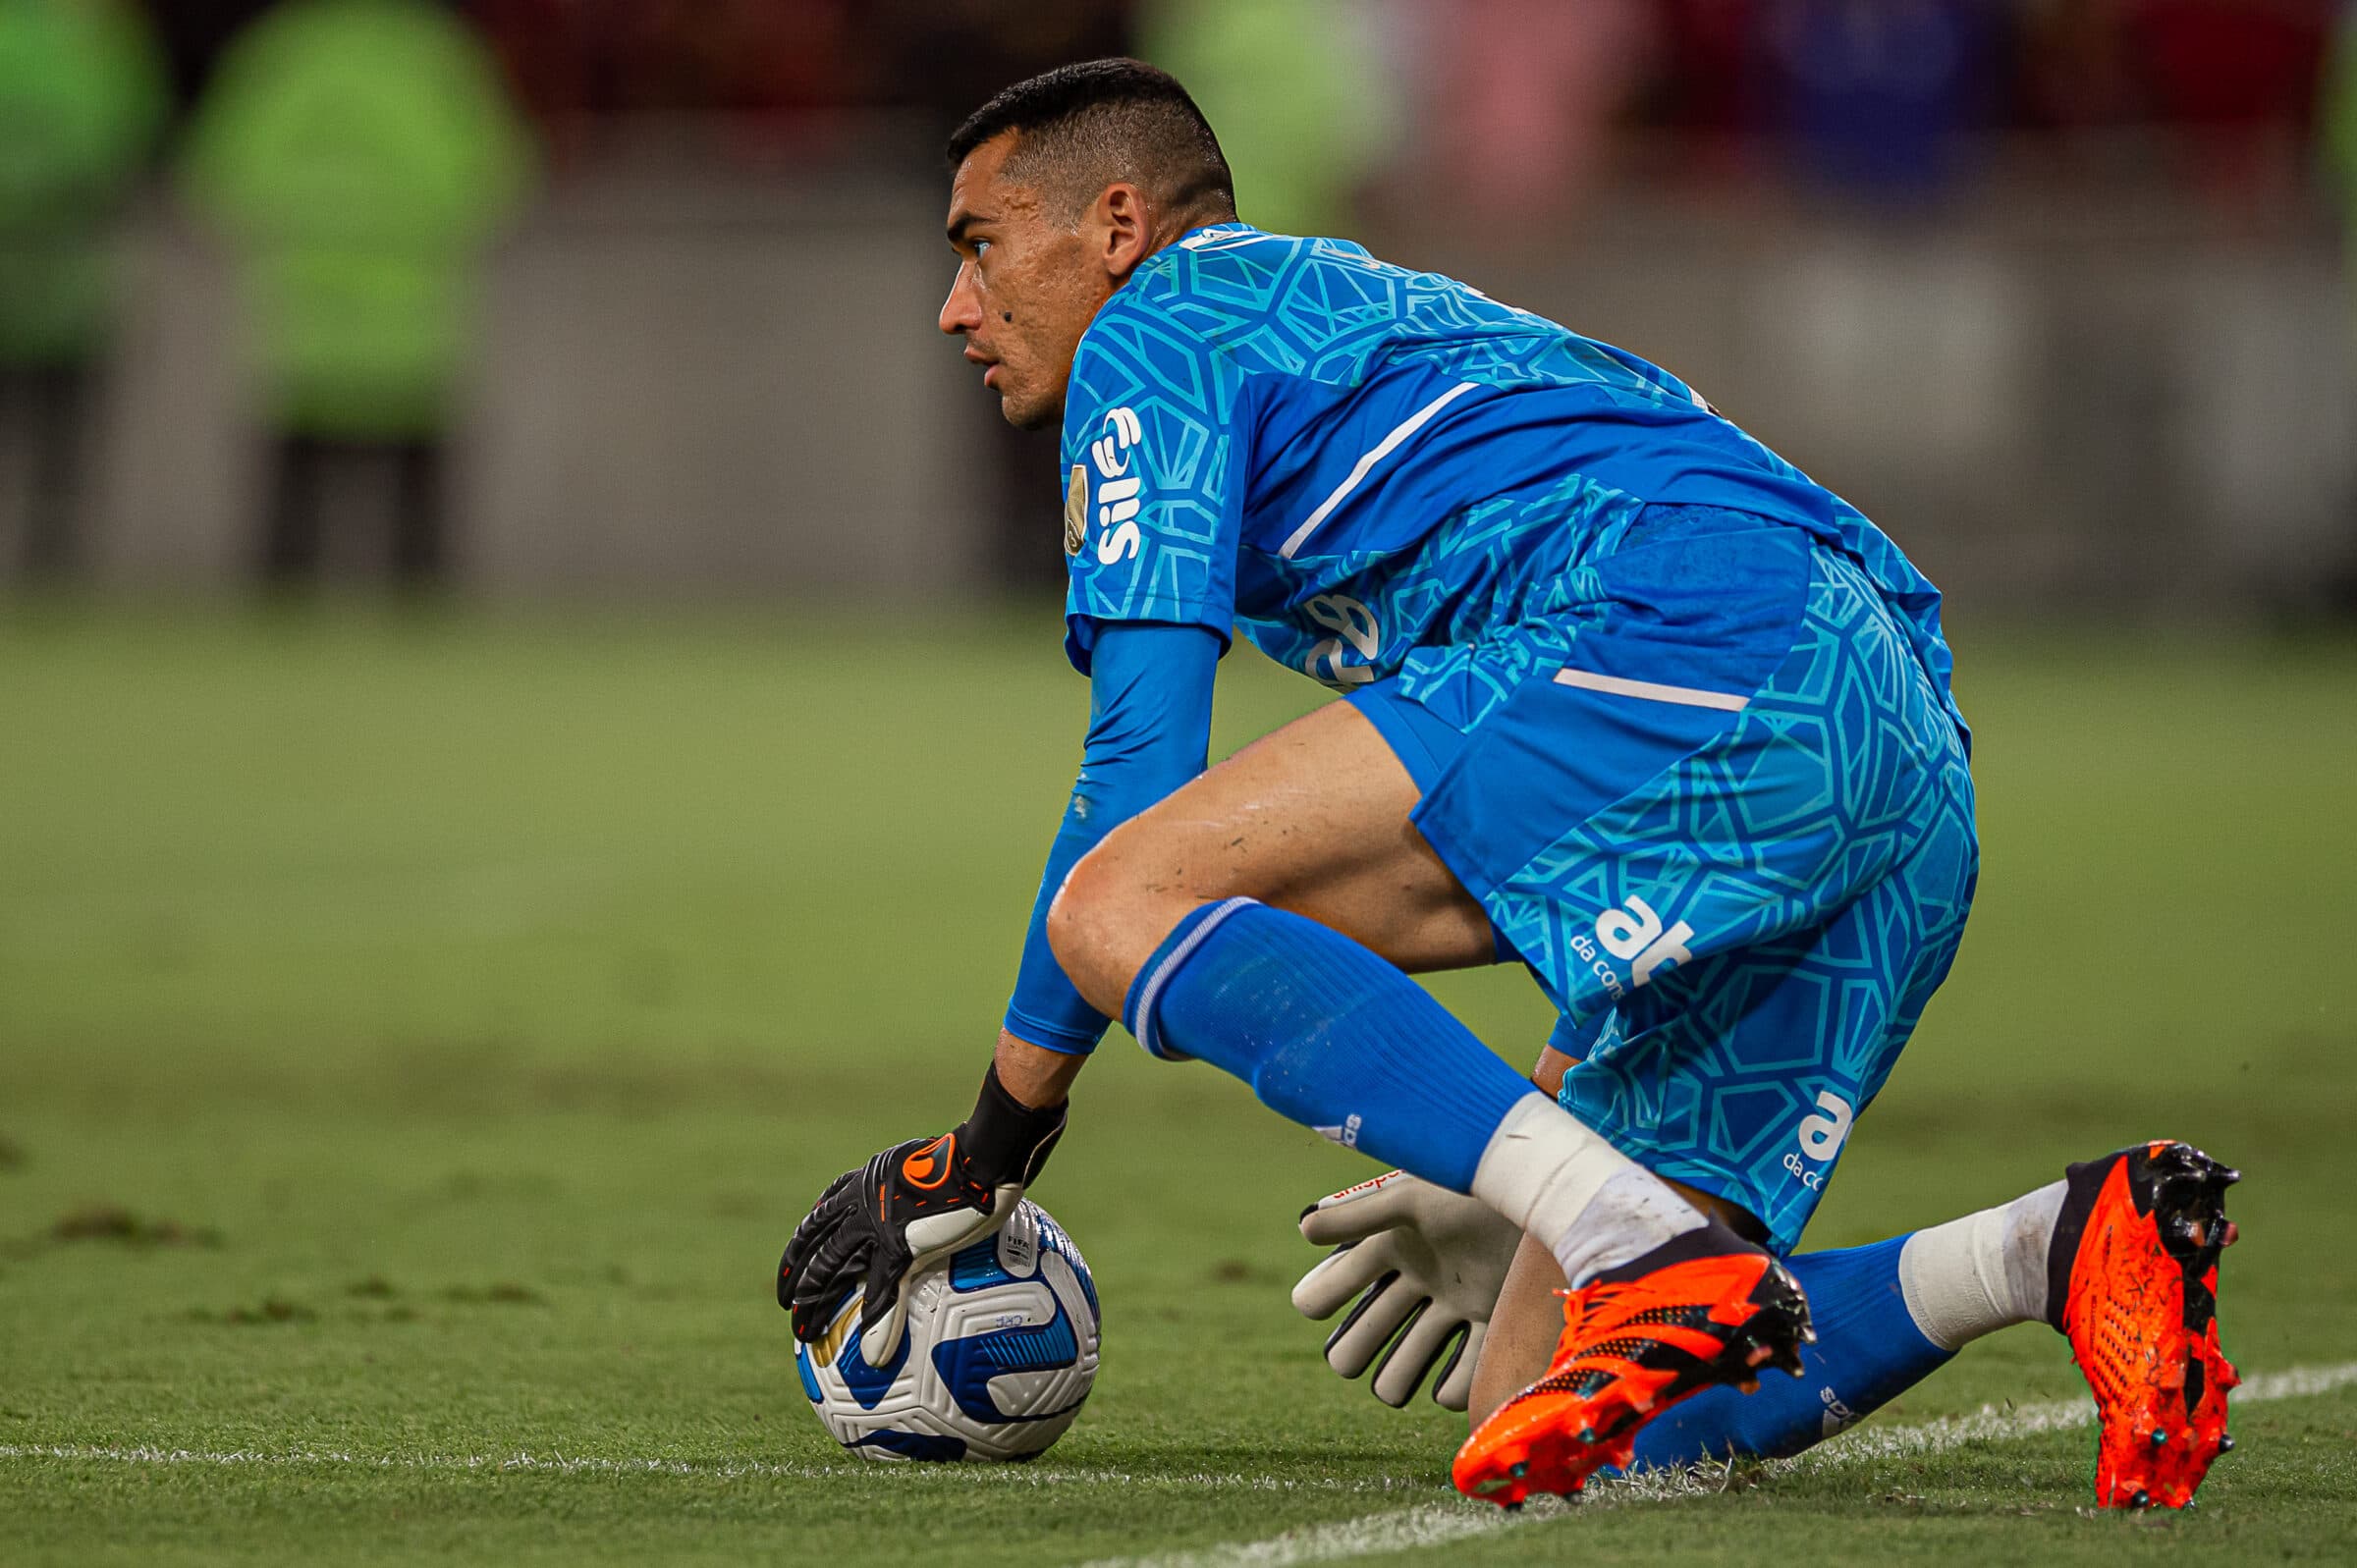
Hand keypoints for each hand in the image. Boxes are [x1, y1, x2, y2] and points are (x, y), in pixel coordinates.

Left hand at [777, 1062, 1066, 1368]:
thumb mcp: (929, 1167)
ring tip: (803, 1335)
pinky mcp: (899, 1246)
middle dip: (795, 1277)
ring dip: (814, 1305)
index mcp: (864, 1183)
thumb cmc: (967, 1157)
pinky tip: (870, 1349)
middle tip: (785, 1304)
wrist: (979, 1157)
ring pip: (831, 1269)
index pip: (822, 1214)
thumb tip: (928, 1199)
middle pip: (815, 1246)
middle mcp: (859, 1203)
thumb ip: (918, 1189)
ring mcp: (875, 1225)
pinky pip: (882, 1291)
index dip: (805, 1240)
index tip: (793, 1261)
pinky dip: (876, 1321)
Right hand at [1293, 1170, 1521, 1409]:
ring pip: (1405, 1365)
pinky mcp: (1493, 1325)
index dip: (1320, 1298)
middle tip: (1351, 1359)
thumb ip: (1357, 1217)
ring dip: (1395, 1379)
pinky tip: (1447, 1384)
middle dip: (1352, 1351)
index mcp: (1393, 1246)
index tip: (1314, 1305)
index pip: (1338, 1283)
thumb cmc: (1472, 1192)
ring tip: (1394, 1383)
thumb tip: (1302, 1230)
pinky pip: (1462, 1378)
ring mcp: (1456, 1306)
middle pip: (1364, 1335)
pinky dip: (1452, 1389)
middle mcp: (1420, 1281)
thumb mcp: (1410, 1200)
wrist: (1540, 1200)